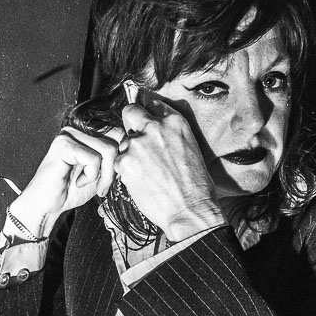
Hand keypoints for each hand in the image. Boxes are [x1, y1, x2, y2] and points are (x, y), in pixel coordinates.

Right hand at [9, 126, 120, 234]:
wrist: (49, 205)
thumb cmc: (73, 189)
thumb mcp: (103, 171)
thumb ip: (117, 158)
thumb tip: (137, 150)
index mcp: (89, 131)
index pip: (121, 133)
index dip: (123, 158)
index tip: (112, 178)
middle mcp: (80, 127)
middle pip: (118, 139)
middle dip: (116, 168)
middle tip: (103, 185)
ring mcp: (70, 133)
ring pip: (109, 150)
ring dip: (104, 175)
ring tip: (92, 184)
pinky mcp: (64, 144)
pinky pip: (93, 159)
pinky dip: (90, 177)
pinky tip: (78, 182)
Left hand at [116, 98, 224, 240]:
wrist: (190, 210)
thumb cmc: (196, 185)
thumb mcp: (190, 147)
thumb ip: (170, 134)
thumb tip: (155, 132)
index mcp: (175, 121)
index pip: (152, 105)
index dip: (149, 116)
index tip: (148, 124)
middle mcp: (154, 127)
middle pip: (130, 112)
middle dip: (131, 124)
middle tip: (137, 142)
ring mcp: (137, 143)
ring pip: (123, 141)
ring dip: (130, 153)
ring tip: (147, 173)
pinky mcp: (125, 162)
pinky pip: (119, 161)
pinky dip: (126, 171)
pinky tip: (141, 182)